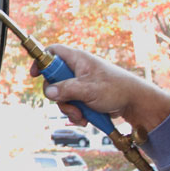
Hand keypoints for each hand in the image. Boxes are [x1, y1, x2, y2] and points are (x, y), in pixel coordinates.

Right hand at [31, 44, 169, 131]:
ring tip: (81, 115)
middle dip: (58, 96)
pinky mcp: (85, 96)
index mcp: (78, 59)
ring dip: (68, 108)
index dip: (41, 61)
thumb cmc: (117, 89)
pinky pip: (72, 104)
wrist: (135, 103)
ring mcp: (81, 83)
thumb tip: (48, 91)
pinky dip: (76, 113)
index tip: (35, 75)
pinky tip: (85, 118)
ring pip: (62, 96)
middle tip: (67, 103)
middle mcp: (77, 70)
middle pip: (53, 79)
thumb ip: (66, 89)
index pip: (52, 52)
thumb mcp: (89, 89)